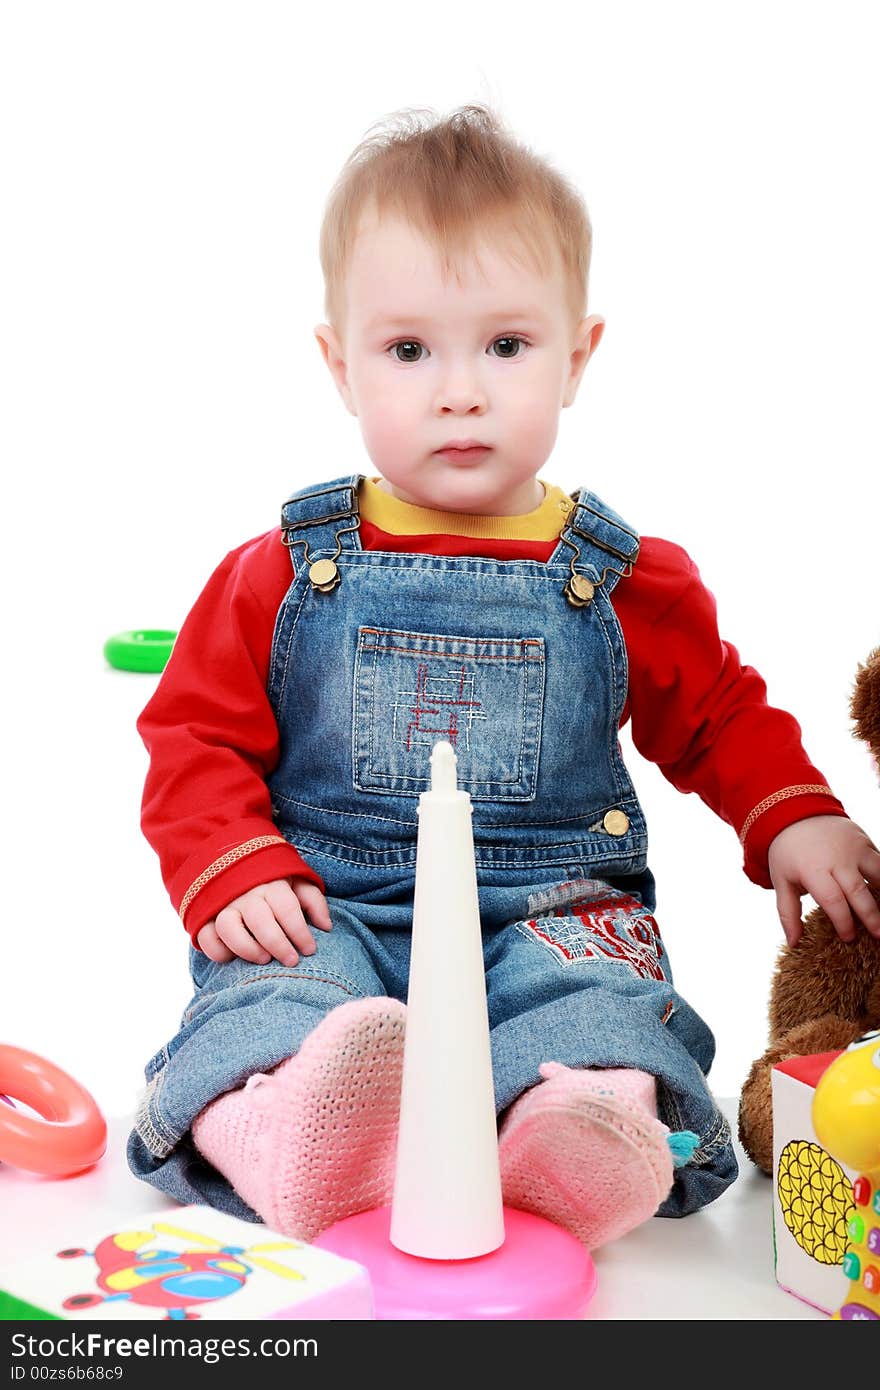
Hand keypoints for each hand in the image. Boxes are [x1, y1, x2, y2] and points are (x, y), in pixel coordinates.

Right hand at [196, 877, 332, 964]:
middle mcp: (245, 893)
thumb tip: (326, 926)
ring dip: (247, 948)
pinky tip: (236, 958)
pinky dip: (219, 951)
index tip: (310, 950)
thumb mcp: (297, 883)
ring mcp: (222, 904)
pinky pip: (206, 937)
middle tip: (291, 961)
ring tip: (264, 959)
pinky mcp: (205, 917)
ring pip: (228, 927)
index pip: (286, 907)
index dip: (300, 931)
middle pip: (260, 920)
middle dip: (278, 944)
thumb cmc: (274, 883)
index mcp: (270, 882)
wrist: (233, 863)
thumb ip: (313, 901)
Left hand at [768, 815, 879, 946]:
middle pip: (858, 891)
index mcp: (813, 869)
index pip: (833, 900)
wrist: (796, 813)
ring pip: (878, 874)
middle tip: (878, 936)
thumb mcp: (781, 880)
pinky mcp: (865, 841)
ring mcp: (854, 848)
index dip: (843, 921)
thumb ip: (788, 913)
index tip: (848, 938)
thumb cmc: (788, 853)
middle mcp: (836, 858)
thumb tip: (794, 944)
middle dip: (871, 916)